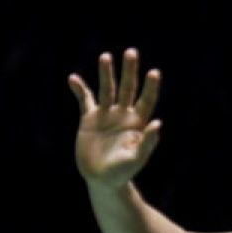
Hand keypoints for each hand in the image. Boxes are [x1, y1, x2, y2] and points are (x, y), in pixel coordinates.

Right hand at [68, 48, 161, 188]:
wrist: (102, 180)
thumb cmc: (123, 172)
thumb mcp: (137, 158)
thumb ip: (148, 142)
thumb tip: (158, 123)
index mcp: (137, 122)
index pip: (146, 100)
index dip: (150, 87)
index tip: (154, 72)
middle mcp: (123, 114)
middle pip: (127, 87)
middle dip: (129, 71)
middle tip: (131, 52)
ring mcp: (106, 114)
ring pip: (106, 89)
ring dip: (106, 73)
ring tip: (106, 56)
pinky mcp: (89, 119)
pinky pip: (84, 100)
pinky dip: (79, 89)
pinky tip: (73, 78)